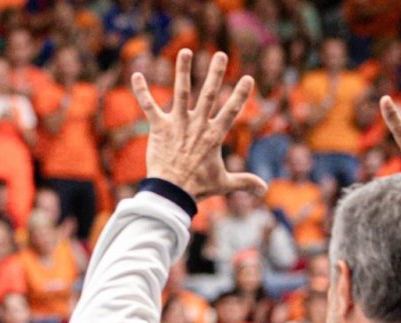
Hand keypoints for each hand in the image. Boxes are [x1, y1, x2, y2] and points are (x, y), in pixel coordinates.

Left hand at [131, 49, 265, 198]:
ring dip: (182, 71)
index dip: (240, 95)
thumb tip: (264, 189)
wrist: (171, 193)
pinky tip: (136, 76)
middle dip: (214, 74)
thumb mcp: (224, 183)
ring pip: (181, 92)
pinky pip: (149, 106)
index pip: (230, 111)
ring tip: (185, 52)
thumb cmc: (197, 188)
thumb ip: (244, 182)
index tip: (248, 79)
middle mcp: (197, 125)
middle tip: (220, 55)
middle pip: (207, 94)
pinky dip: (141, 91)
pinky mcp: (159, 128)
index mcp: (213, 135)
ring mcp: (177, 124)